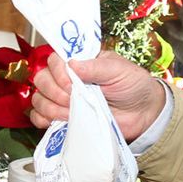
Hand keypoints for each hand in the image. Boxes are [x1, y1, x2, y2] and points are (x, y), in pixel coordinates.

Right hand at [28, 51, 166, 140]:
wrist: (143, 113)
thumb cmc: (133, 86)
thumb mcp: (120, 70)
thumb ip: (96, 67)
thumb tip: (72, 63)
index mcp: (80, 62)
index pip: (54, 60)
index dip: (58, 73)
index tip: (72, 84)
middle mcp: (67, 79)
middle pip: (41, 79)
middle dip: (54, 91)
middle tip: (72, 99)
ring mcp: (63, 99)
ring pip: (39, 99)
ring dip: (50, 107)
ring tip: (70, 112)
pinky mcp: (63, 118)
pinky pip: (40, 118)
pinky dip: (43, 120)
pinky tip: (56, 121)